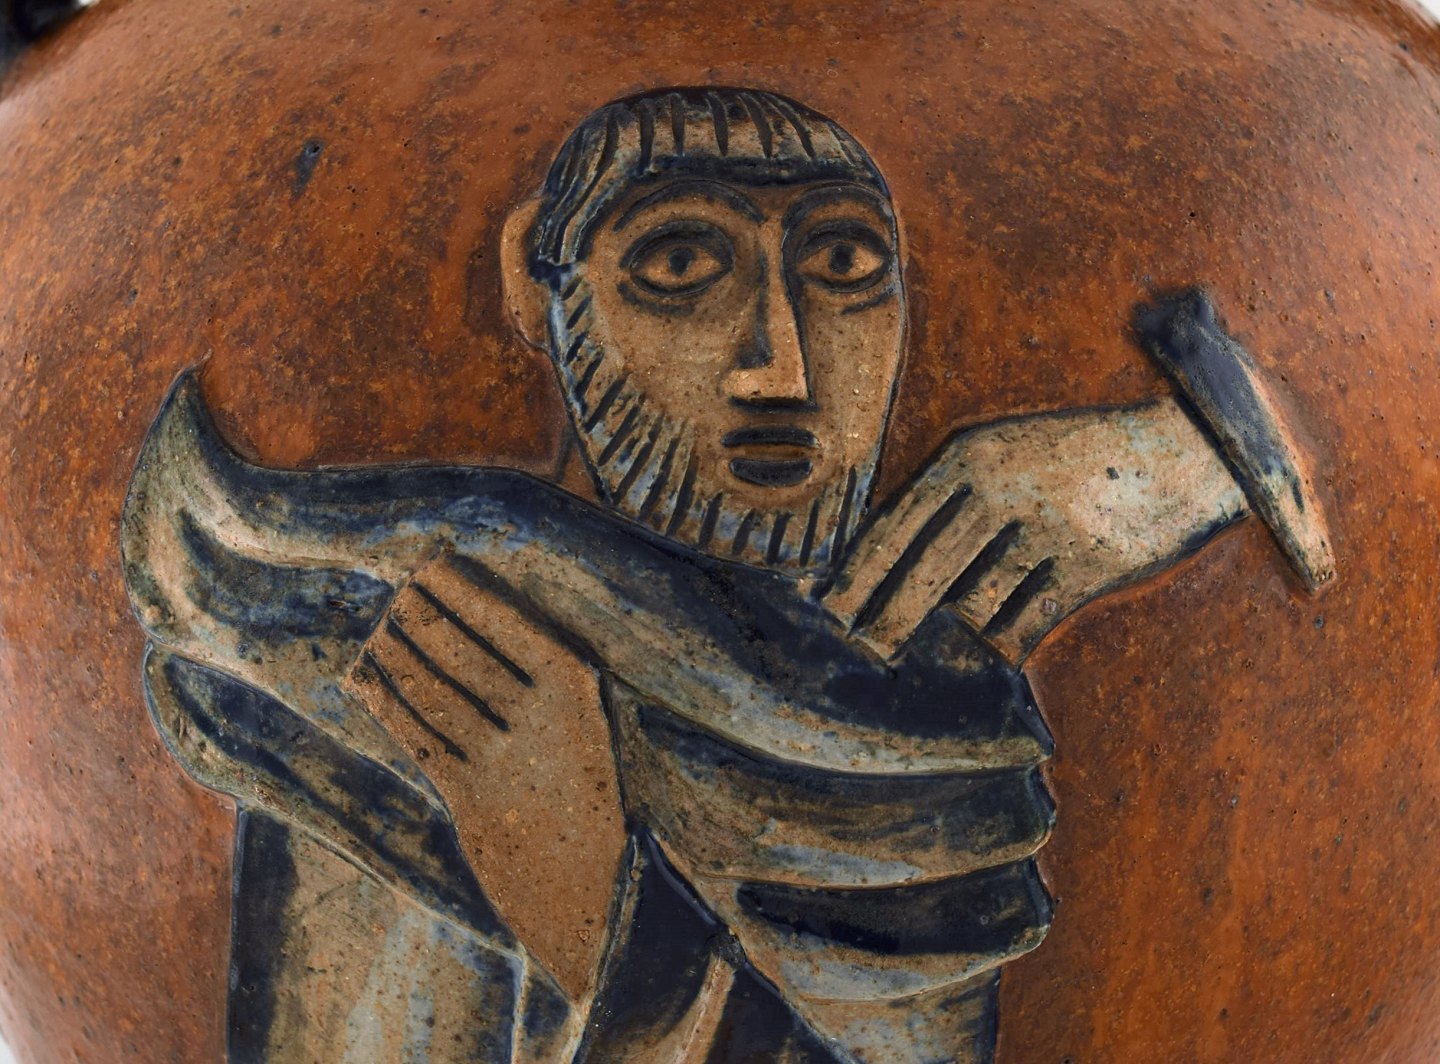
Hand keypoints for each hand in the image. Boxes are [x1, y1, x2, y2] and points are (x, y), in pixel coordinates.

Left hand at [345, 553, 624, 1002]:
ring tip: (380, 630)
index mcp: (579, 684)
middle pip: (462, 651)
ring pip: (433, 692)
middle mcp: (542, 715)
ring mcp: (504, 759)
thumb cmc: (593, 790)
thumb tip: (480, 614)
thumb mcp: (590, 722)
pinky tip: (364, 680)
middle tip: (398, 591)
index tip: (430, 561)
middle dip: (422, 615)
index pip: (506, 620)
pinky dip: (385, 704)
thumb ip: (546, 674)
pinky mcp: (472, 799)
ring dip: (398, 655)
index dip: (459, 588)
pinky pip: (418, 738)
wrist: (599, 888)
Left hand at [823, 399, 1246, 662]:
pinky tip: (1008, 635)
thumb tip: (880, 566)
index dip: (860, 575)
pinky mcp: (1089, 566)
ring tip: (983, 612)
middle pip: (926, 575)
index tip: (831, 611)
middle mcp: (1003, 488)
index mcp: (971, 455)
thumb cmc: (1079, 456)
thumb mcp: (1006, 452)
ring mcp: (1047, 528)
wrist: (1187, 448)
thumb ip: (949, 501)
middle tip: (866, 651)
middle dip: (890, 621)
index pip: (895, 526)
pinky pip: (1025, 624)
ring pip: (978, 605)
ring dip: (970, 621)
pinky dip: (1009, 638)